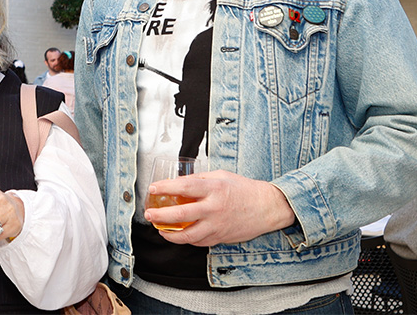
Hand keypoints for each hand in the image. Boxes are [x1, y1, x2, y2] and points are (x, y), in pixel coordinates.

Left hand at [143, 169, 295, 245]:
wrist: (267, 207)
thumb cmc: (243, 189)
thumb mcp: (220, 175)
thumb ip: (199, 179)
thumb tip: (179, 183)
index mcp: (213, 189)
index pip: (183, 187)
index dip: (165, 188)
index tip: (152, 188)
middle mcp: (214, 208)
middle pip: (181, 215)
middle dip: (160, 215)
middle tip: (149, 214)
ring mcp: (217, 225)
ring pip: (188, 235)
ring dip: (170, 234)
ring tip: (160, 229)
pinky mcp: (221, 237)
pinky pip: (199, 242)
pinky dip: (186, 239)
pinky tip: (179, 235)